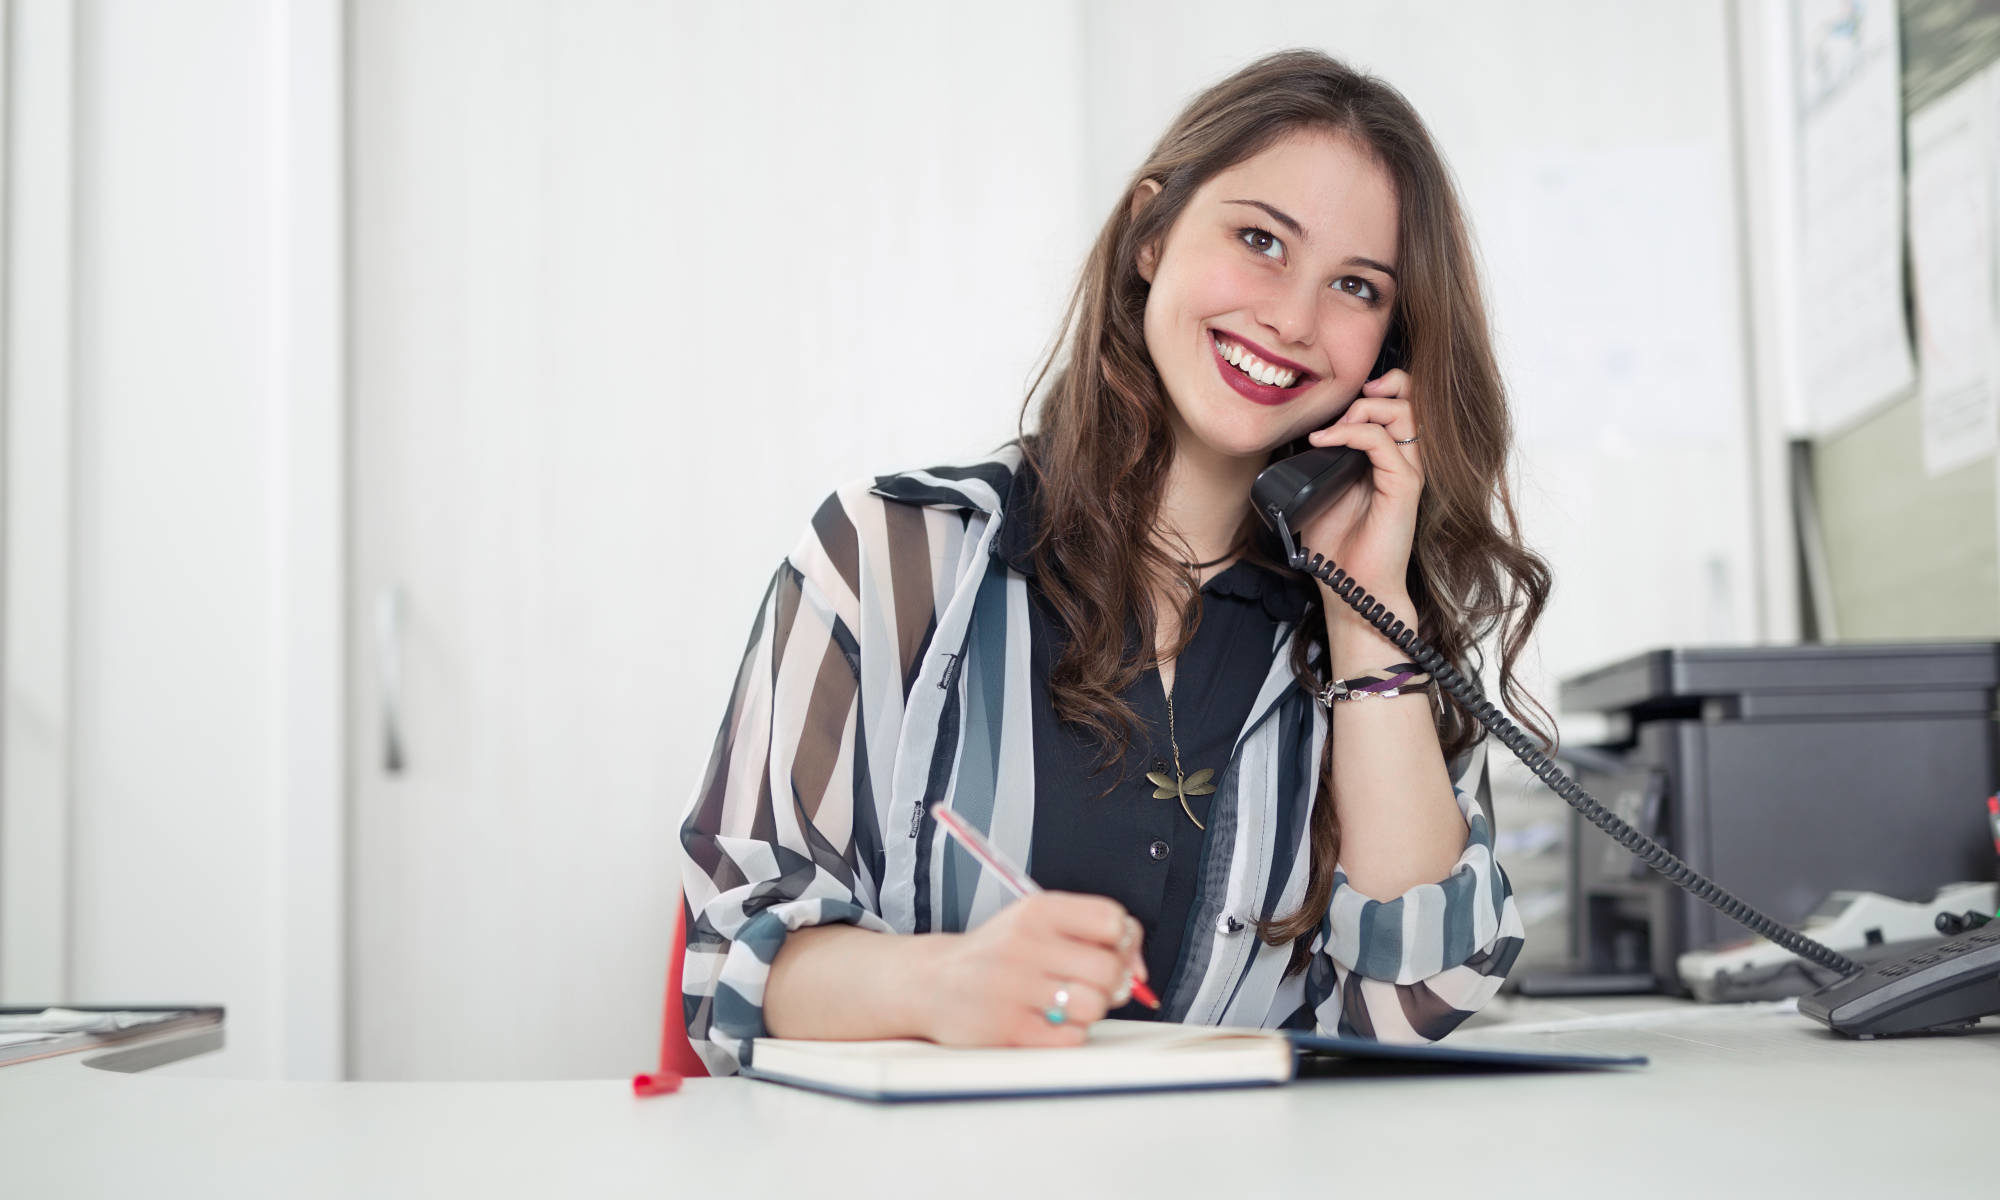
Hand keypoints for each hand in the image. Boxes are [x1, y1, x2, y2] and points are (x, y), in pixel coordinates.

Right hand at [918, 892, 1146, 1046]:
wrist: (931, 982)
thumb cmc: (996, 954)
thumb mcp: (1035, 923)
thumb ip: (1089, 934)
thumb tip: (1139, 971)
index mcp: (1037, 911)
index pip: (1112, 918)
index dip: (1124, 941)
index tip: (1115, 952)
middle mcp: (1025, 944)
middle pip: (1109, 968)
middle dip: (1112, 983)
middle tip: (1091, 985)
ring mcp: (1015, 988)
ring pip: (1094, 1005)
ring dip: (1090, 1010)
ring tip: (1066, 1005)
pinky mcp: (1009, 1028)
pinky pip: (1071, 1037)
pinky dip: (1068, 1034)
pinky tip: (1046, 1021)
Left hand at [1296, 368, 1423, 616]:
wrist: (1350, 586)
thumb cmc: (1337, 546)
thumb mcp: (1319, 492)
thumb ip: (1319, 461)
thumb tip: (1301, 432)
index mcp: (1387, 459)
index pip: (1400, 404)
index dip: (1379, 389)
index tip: (1343, 398)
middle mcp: (1403, 461)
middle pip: (1412, 398)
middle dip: (1384, 384)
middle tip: (1352, 395)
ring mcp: (1406, 473)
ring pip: (1404, 412)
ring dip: (1364, 408)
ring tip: (1333, 427)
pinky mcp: (1404, 487)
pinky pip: (1383, 443)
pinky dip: (1353, 433)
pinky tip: (1326, 441)